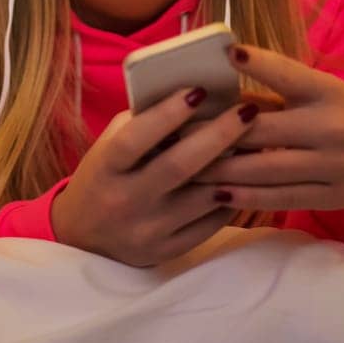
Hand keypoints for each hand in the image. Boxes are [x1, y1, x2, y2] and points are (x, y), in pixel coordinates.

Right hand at [50, 85, 261, 267]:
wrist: (84, 238)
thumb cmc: (103, 177)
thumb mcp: (108, 147)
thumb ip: (141, 122)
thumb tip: (192, 95)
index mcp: (106, 168)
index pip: (136, 138)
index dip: (168, 114)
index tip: (199, 90)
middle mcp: (125, 201)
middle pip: (179, 166)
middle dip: (218, 135)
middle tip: (248, 110)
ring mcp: (147, 230)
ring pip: (202, 198)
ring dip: (235, 169)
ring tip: (259, 143)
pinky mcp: (166, 251)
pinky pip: (210, 224)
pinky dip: (231, 199)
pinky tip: (245, 179)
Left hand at [183, 43, 343, 211]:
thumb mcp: (323, 94)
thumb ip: (279, 94)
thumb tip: (221, 95)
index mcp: (330, 92)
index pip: (290, 74)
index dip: (260, 62)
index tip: (227, 52)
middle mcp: (334, 127)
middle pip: (262, 130)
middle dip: (214, 133)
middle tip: (174, 133)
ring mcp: (334, 165)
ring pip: (265, 169)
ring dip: (220, 170)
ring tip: (185, 167)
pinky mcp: (332, 195)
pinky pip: (280, 198)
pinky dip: (245, 196)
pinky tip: (217, 194)